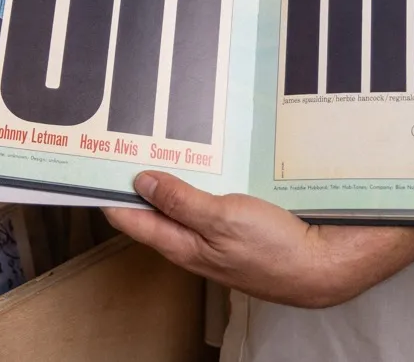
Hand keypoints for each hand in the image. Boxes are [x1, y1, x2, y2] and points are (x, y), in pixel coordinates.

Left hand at [104, 171, 413, 308]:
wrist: (327, 266)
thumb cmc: (276, 249)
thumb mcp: (221, 219)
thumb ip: (180, 202)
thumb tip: (141, 182)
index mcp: (183, 245)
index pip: (131, 219)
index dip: (108, 195)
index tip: (87, 171)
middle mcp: (195, 244)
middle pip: (154, 211)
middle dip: (135, 181)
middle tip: (116, 147)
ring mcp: (218, 239)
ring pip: (182, 205)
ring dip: (167, 180)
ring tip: (152, 146)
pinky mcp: (241, 230)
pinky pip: (210, 203)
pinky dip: (198, 183)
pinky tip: (202, 165)